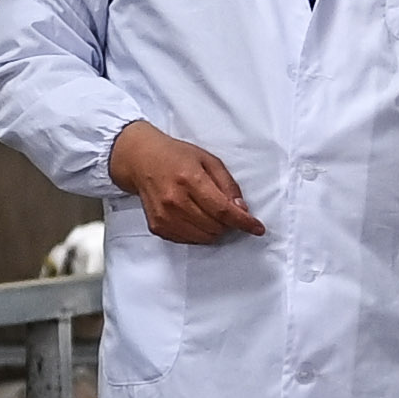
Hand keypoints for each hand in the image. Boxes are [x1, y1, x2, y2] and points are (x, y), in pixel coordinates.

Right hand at [107, 122, 261, 246]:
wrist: (141, 160)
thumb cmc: (176, 157)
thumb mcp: (208, 160)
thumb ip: (228, 185)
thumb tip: (241, 209)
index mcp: (189, 179)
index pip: (223, 210)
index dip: (244, 222)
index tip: (257, 228)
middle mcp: (174, 200)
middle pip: (215, 226)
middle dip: (228, 222)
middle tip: (225, 210)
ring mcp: (164, 216)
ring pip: (204, 237)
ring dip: (215, 229)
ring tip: (209, 211)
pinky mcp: (158, 226)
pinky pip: (189, 240)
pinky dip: (199, 233)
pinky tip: (194, 216)